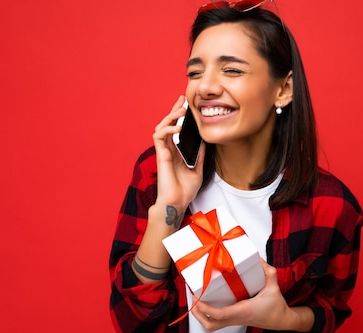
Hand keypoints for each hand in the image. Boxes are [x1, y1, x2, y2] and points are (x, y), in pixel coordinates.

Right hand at [152, 95, 204, 210]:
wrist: (178, 202)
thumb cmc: (185, 190)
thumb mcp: (197, 170)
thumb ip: (199, 156)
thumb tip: (204, 144)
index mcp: (176, 152)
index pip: (175, 129)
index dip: (179, 116)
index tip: (186, 105)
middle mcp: (168, 150)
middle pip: (167, 124)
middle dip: (173, 110)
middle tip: (181, 99)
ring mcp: (164, 152)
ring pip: (161, 127)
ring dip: (169, 116)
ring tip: (180, 110)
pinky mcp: (161, 155)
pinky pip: (159, 137)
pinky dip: (167, 129)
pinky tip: (177, 127)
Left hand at [190, 260, 312, 331]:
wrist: (281, 320)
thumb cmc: (276, 305)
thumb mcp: (274, 286)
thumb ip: (268, 272)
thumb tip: (258, 259)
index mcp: (243, 310)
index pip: (219, 314)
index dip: (205, 307)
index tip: (197, 297)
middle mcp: (236, 318)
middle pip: (210, 325)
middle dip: (198, 314)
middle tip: (193, 299)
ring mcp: (235, 321)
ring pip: (212, 326)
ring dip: (201, 316)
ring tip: (197, 301)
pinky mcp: (235, 321)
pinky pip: (217, 322)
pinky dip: (208, 315)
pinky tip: (208, 303)